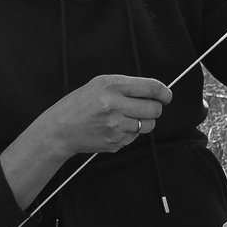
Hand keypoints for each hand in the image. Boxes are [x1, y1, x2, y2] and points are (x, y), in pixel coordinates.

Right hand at [38, 73, 172, 157]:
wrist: (60, 129)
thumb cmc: (79, 104)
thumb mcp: (99, 84)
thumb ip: (126, 86)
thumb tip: (154, 92)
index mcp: (111, 86)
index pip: (151, 87)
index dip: (164, 92)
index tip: (166, 96)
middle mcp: (114, 106)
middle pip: (154, 109)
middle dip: (155, 108)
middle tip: (147, 107)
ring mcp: (115, 126)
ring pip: (147, 125)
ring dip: (143, 121)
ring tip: (127, 118)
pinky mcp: (115, 142)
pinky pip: (135, 137)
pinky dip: (130, 133)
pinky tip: (115, 128)